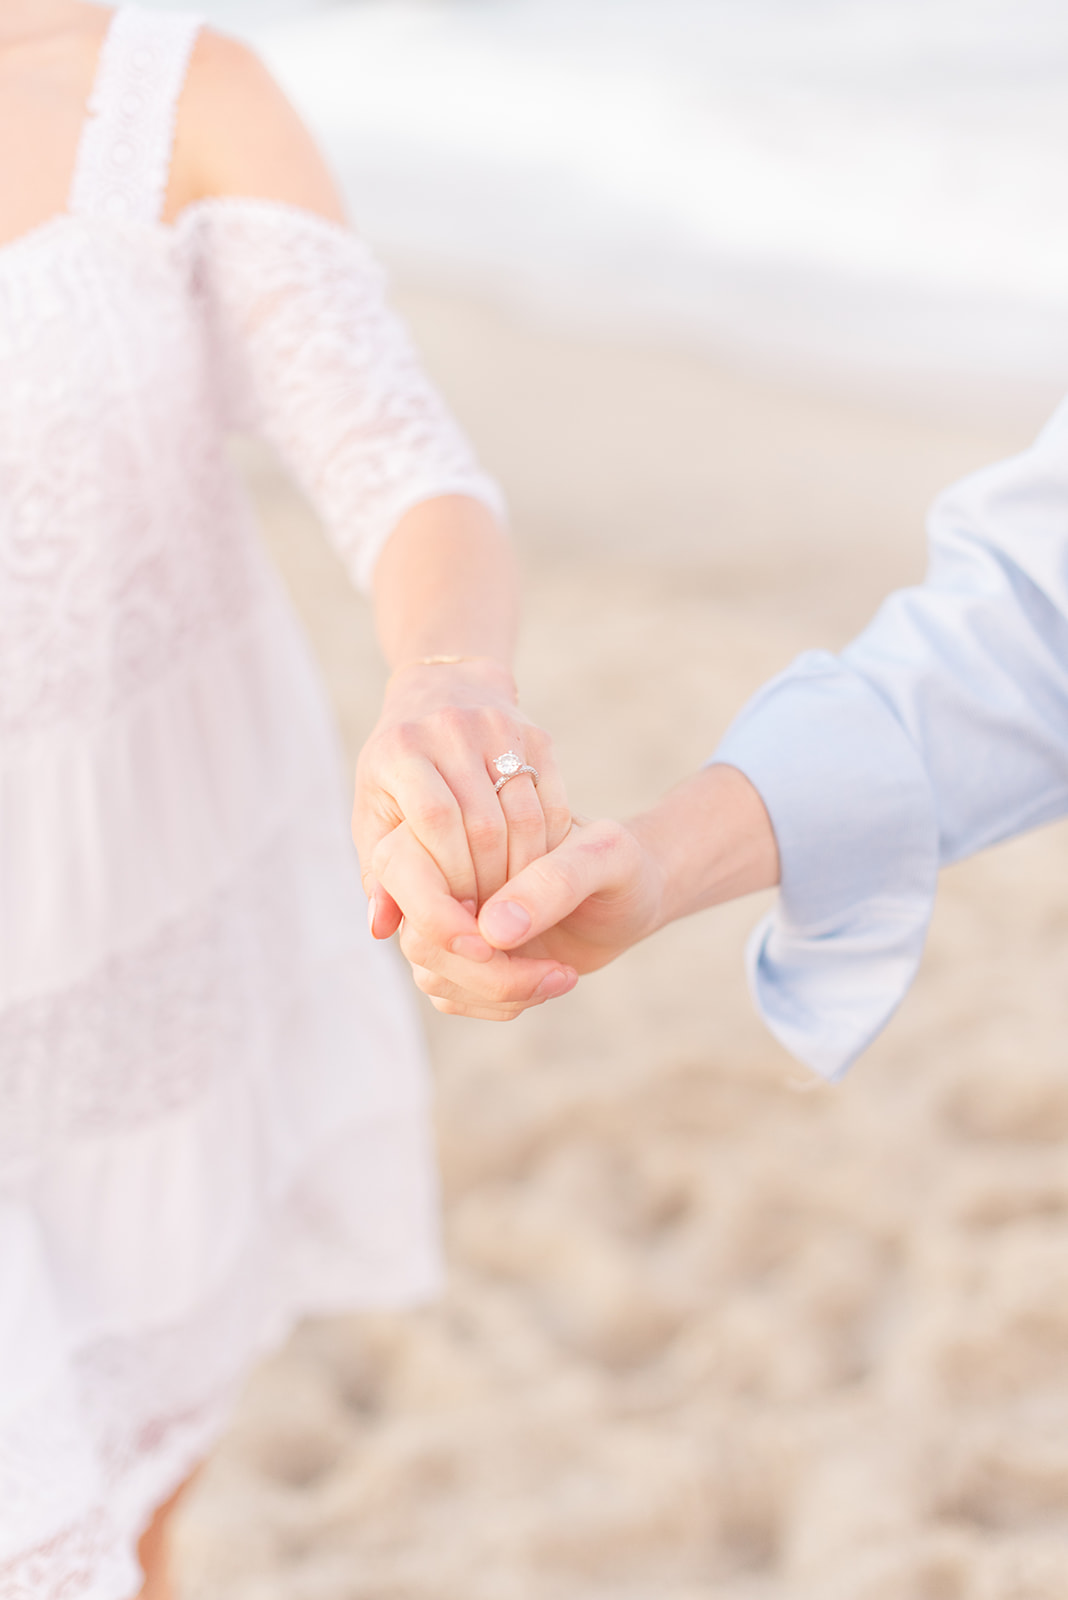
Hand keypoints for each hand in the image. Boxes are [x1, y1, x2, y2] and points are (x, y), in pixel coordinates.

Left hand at [354, 657, 570, 938]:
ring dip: (522, 874)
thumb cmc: (398, 773)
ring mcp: (498, 727)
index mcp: (399, 749)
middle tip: (489, 923)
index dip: (450, 875)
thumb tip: (381, 929)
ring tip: (512, 908)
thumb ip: (379, 873)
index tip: (456, 918)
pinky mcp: (537, 734)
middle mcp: (449, 729)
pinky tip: (535, 877)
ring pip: (524, 817)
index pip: (434, 820)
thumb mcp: (375, 816)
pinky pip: (553, 805)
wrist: (444, 693)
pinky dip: (547, 850)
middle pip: (483, 824)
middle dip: (487, 884)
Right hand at [375, 812, 664, 1019]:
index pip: (403, 870)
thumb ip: (554, 881)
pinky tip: (547, 984)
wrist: (632, 892)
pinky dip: (499, 1003)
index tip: (500, 944)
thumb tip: (491, 929)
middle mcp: (441, 874)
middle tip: (553, 973)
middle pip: (420, 937)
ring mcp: (446, 920)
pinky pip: (451, 996)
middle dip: (484, 970)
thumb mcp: (606, 858)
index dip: (439, 917)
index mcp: (459, 827)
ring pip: (432, 974)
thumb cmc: (621, 861)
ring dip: (498, 991)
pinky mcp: (460, 959)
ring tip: (560, 977)